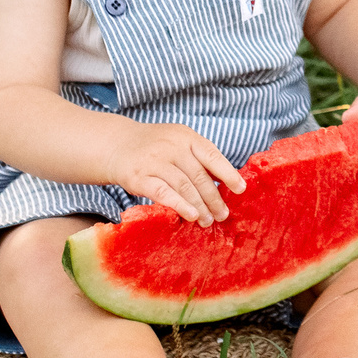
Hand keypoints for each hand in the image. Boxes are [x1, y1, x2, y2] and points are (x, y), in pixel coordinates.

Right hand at [117, 121, 247, 224]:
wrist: (117, 144)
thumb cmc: (155, 147)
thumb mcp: (178, 143)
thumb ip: (199, 159)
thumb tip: (227, 183)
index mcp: (186, 137)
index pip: (212, 155)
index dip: (228, 174)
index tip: (240, 190)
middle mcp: (172, 146)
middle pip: (199, 175)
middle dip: (213, 198)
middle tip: (222, 215)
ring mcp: (154, 160)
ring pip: (184, 186)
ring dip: (199, 206)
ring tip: (208, 220)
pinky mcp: (139, 177)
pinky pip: (162, 192)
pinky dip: (179, 205)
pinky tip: (190, 215)